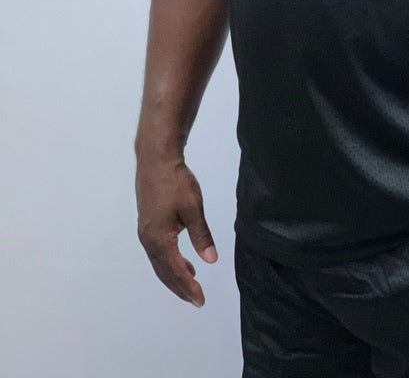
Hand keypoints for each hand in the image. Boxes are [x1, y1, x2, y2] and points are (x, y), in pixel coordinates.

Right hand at [136, 155, 216, 306]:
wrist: (155, 160)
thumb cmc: (175, 182)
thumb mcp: (193, 207)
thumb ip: (201, 235)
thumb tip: (211, 260)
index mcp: (159, 239)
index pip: (175, 270)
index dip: (188, 286)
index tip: (200, 300)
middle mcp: (148, 240)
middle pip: (164, 272)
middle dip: (180, 287)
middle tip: (196, 300)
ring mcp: (145, 232)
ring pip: (160, 263)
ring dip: (174, 275)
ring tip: (191, 283)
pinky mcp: (147, 224)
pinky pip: (158, 252)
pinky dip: (170, 262)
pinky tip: (182, 260)